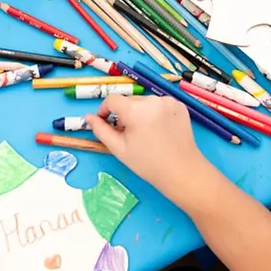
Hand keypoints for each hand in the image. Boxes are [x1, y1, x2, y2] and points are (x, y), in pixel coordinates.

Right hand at [87, 94, 209, 200]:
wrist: (181, 170)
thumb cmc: (147, 163)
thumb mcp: (119, 149)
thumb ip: (101, 130)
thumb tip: (88, 117)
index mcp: (136, 110)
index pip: (112, 99)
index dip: (105, 110)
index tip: (105, 122)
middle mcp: (152, 100)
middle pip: (129, 101)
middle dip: (124, 114)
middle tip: (128, 134)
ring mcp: (168, 101)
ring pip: (144, 102)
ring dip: (139, 112)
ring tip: (145, 133)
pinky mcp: (179, 105)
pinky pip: (159, 104)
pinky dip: (154, 113)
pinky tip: (159, 130)